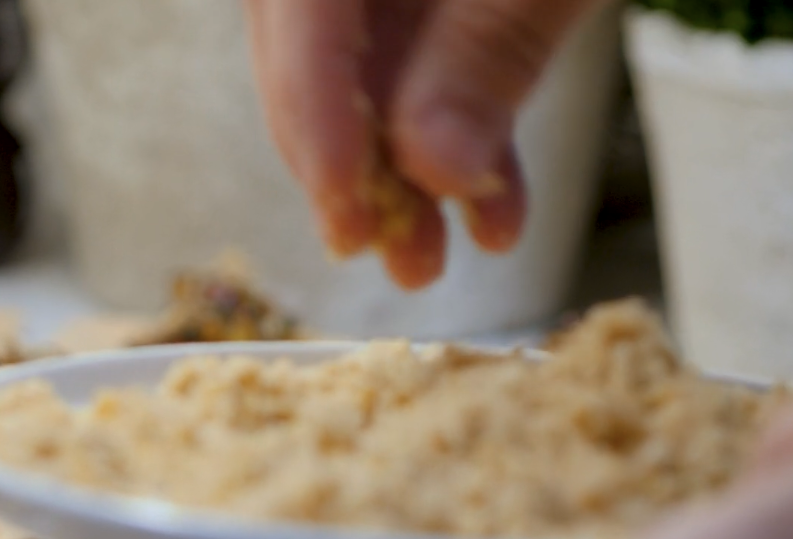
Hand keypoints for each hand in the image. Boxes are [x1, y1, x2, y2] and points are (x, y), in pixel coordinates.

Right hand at [242, 0, 609, 287]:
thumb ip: (492, 45)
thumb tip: (430, 165)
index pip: (300, 6)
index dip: (311, 107)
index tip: (343, 200)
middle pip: (308, 43)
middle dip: (349, 159)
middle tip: (375, 246)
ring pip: (364, 67)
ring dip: (399, 170)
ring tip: (430, 258)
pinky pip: (427, 61)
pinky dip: (458, 135)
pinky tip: (491, 210)